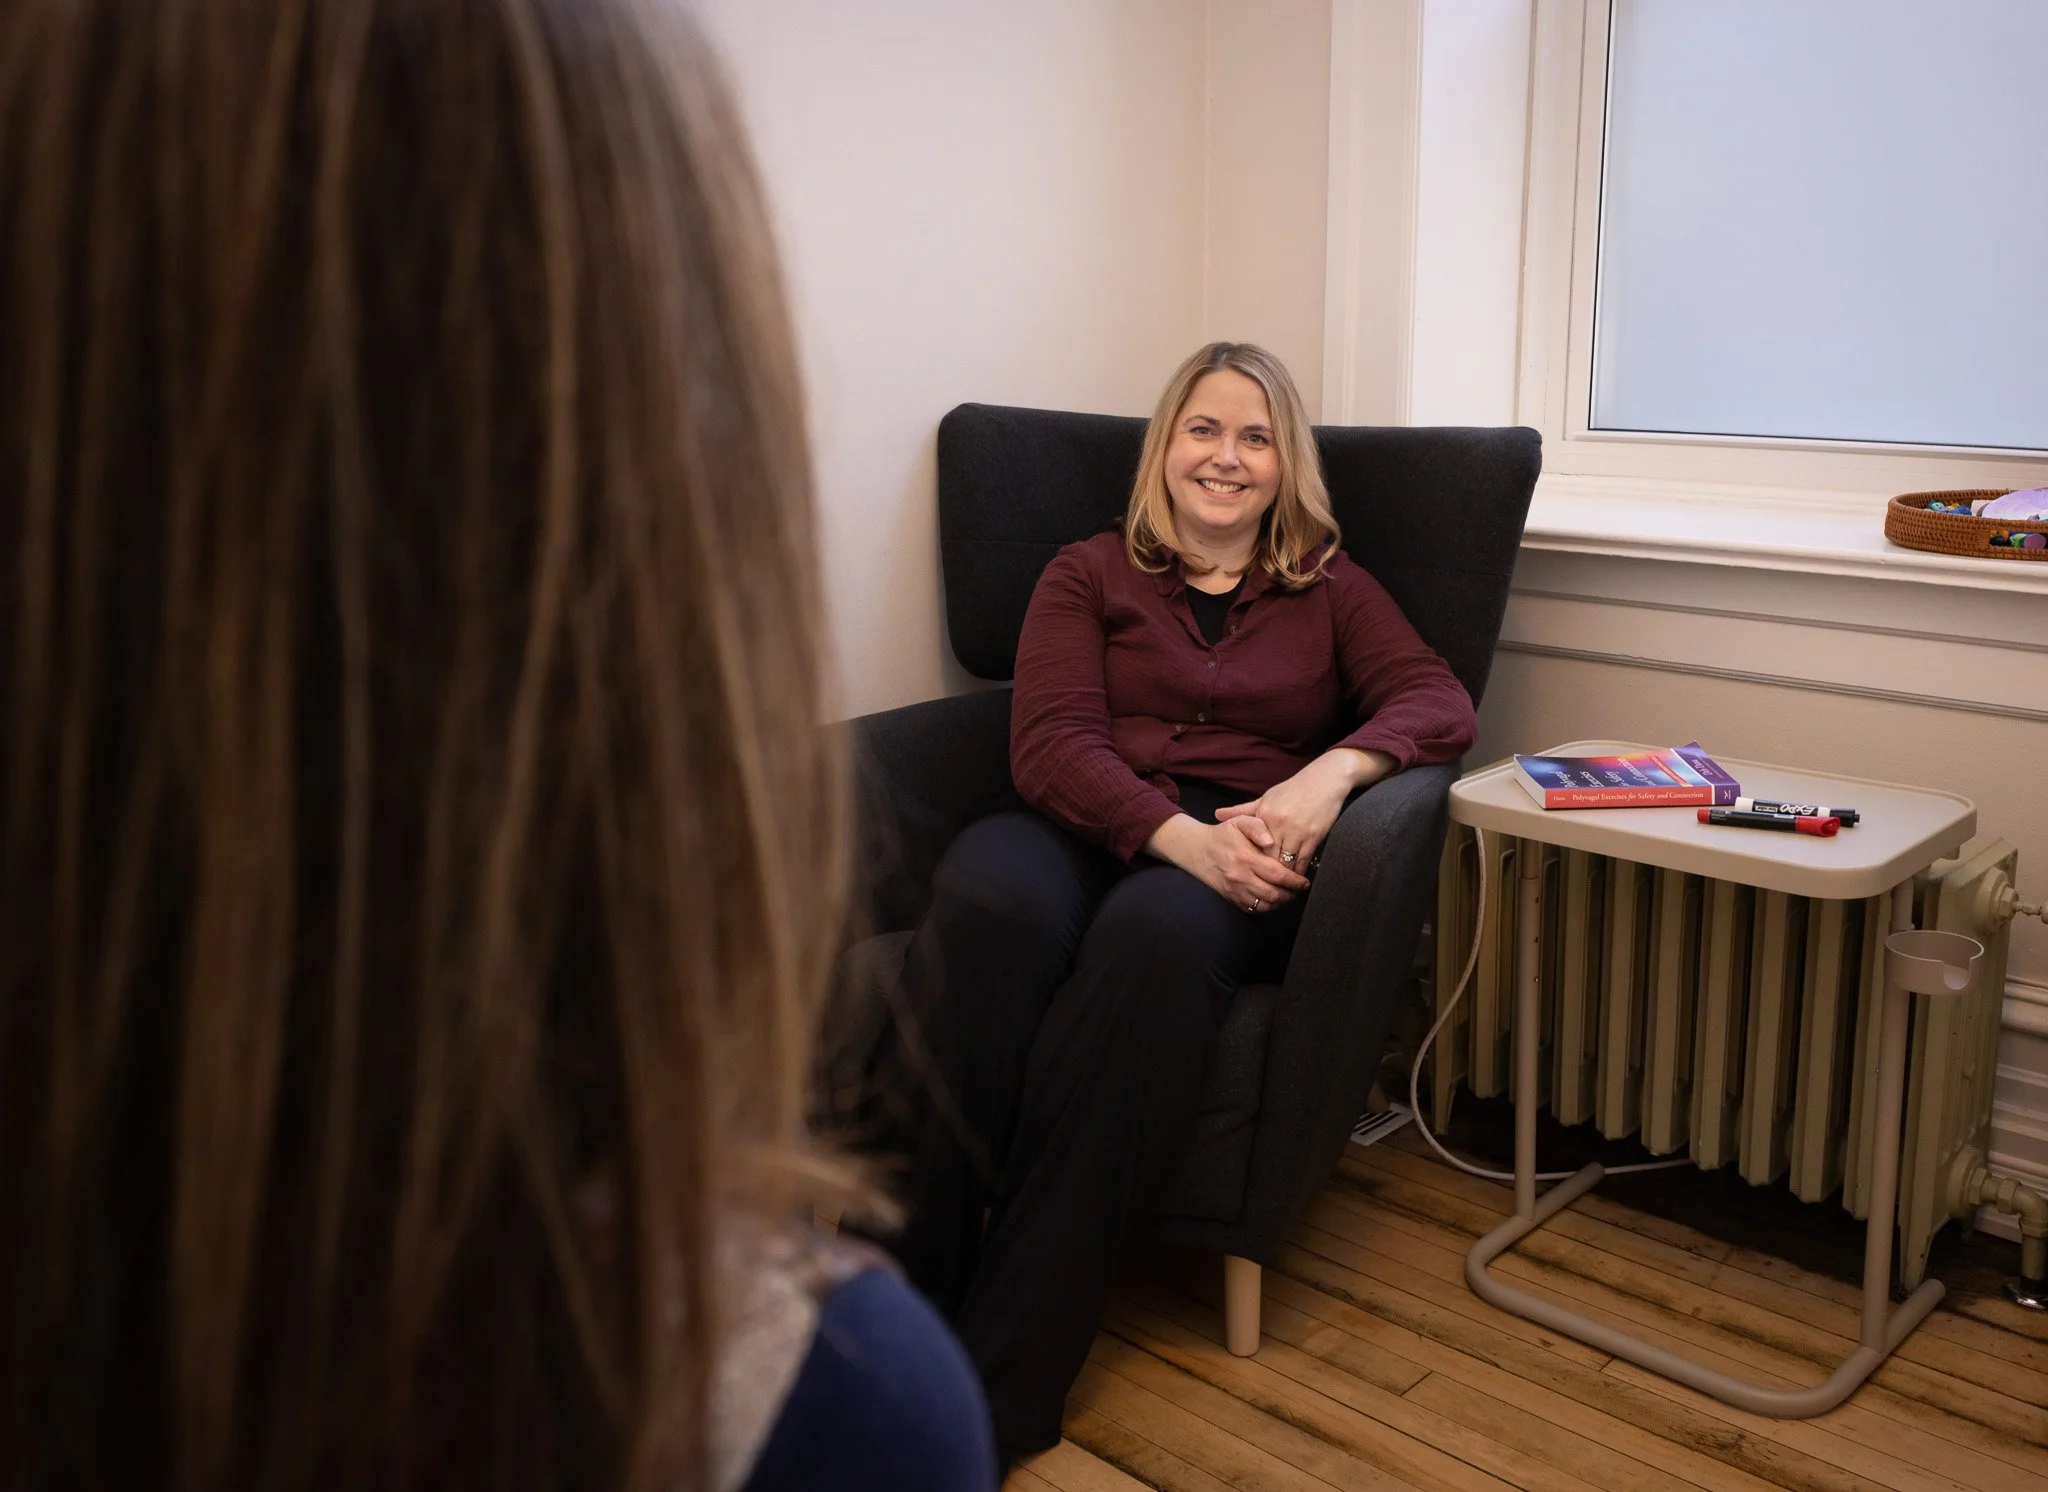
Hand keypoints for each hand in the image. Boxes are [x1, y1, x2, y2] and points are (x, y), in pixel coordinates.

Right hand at [1145, 813, 1310, 911]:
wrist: (1198, 850)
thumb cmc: (1223, 834)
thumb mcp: (1239, 822)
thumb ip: (1257, 826)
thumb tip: (1271, 840)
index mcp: (1245, 857)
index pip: (1277, 874)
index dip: (1295, 880)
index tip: (1304, 881)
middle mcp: (1240, 876)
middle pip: (1274, 893)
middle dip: (1292, 894)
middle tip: (1300, 889)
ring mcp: (1235, 890)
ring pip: (1265, 905)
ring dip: (1281, 902)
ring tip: (1290, 894)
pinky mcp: (1231, 898)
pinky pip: (1254, 909)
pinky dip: (1267, 907)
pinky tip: (1274, 898)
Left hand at [1216, 748, 1395, 873]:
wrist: (1325, 780)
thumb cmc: (1294, 790)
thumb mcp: (1266, 797)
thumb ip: (1243, 810)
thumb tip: (1217, 814)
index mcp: (1265, 814)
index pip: (1254, 845)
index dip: (1251, 861)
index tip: (1248, 873)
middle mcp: (1278, 824)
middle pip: (1268, 857)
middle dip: (1266, 874)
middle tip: (1264, 887)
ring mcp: (1297, 830)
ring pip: (1286, 862)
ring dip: (1284, 877)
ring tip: (1280, 888)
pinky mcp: (1313, 836)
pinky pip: (1304, 860)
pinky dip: (1300, 871)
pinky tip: (1297, 878)